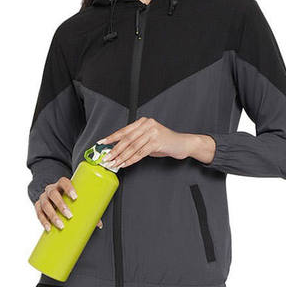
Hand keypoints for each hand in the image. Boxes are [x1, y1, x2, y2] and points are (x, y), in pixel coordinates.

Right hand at [34, 177, 103, 231]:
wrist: (53, 199)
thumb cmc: (68, 200)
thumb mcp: (76, 201)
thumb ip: (87, 209)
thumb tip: (99, 224)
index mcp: (61, 185)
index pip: (63, 182)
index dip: (69, 188)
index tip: (75, 197)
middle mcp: (51, 189)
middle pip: (53, 194)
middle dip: (61, 205)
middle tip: (69, 216)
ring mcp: (43, 198)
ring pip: (45, 205)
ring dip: (53, 215)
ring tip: (61, 225)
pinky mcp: (38, 207)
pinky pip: (39, 214)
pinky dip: (43, 221)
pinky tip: (48, 228)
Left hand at [99, 118, 215, 168]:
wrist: (183, 144)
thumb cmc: (165, 143)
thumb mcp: (148, 140)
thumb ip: (136, 142)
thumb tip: (119, 150)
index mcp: (143, 122)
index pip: (124, 130)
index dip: (111, 137)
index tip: (102, 143)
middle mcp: (147, 124)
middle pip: (126, 139)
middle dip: (114, 150)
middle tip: (106, 157)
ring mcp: (152, 132)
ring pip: (132, 147)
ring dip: (121, 157)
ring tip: (114, 163)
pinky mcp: (157, 141)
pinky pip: (140, 153)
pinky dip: (131, 160)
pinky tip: (125, 164)